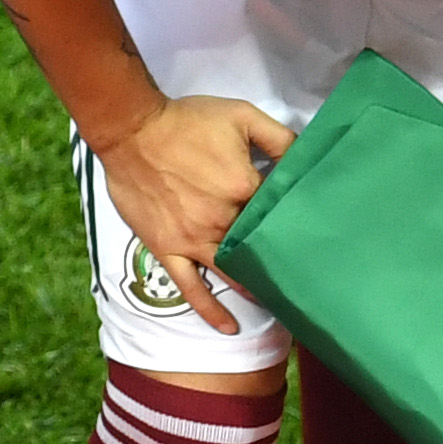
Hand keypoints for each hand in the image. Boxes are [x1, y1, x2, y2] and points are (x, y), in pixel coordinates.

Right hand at [104, 96, 292, 333]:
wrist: (132, 130)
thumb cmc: (187, 121)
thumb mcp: (242, 116)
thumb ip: (279, 137)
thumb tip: (308, 156)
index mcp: (244, 188)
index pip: (278, 212)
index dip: (293, 219)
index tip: (310, 230)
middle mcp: (222, 220)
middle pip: (259, 246)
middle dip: (280, 260)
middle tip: (304, 276)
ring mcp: (194, 239)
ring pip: (232, 273)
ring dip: (256, 288)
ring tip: (278, 302)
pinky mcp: (169, 249)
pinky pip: (192, 287)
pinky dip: (210, 310)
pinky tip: (229, 327)